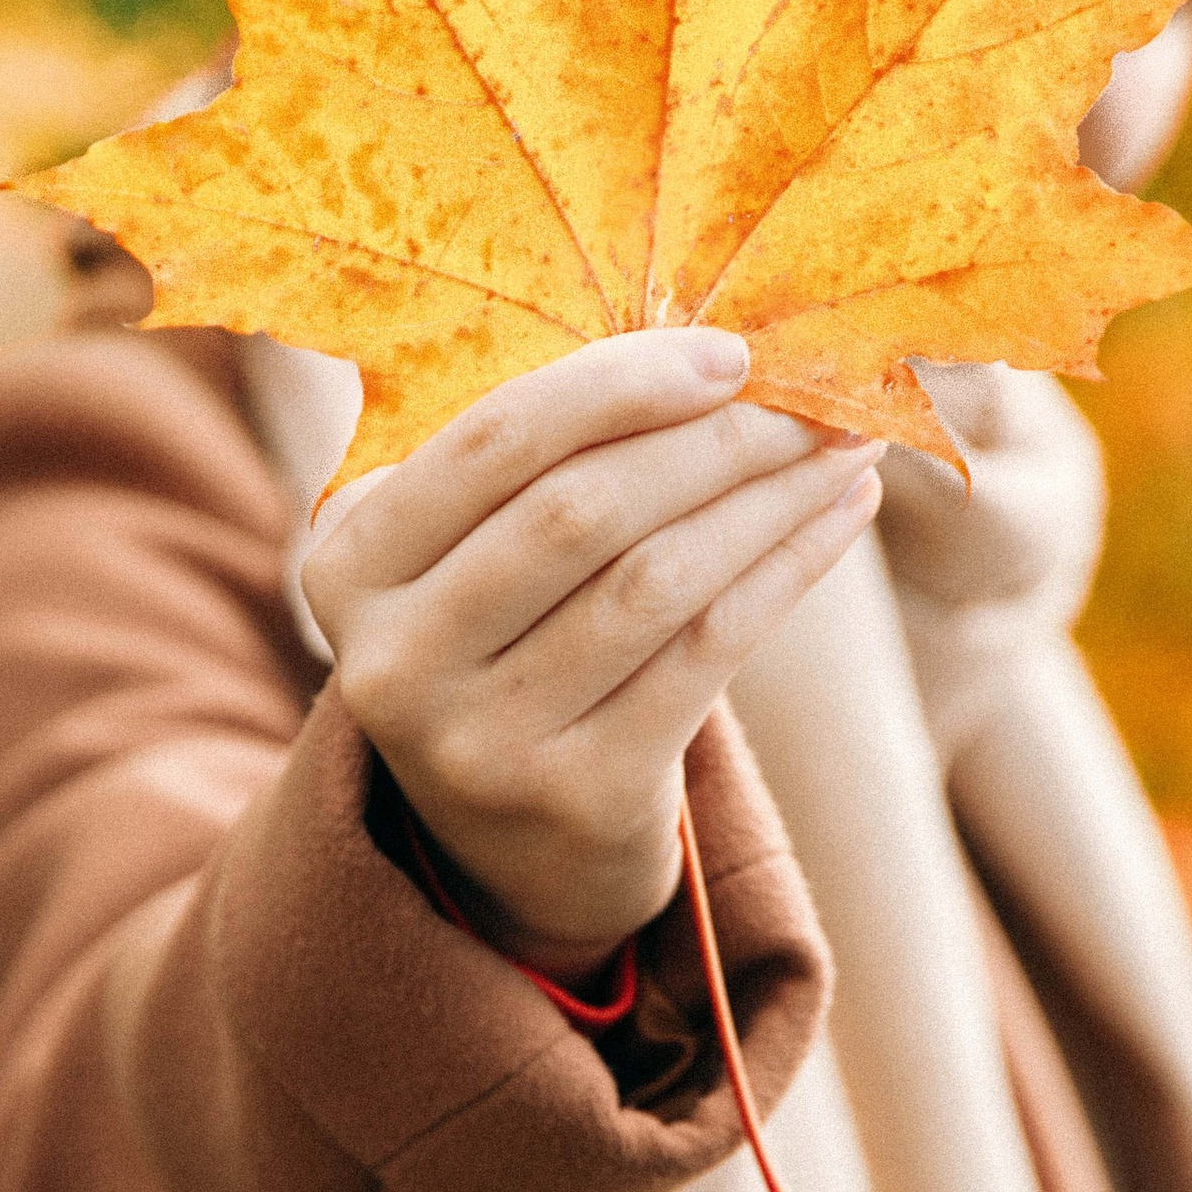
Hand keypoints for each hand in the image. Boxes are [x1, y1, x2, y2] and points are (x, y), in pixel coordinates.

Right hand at [302, 332, 881, 968]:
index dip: (619, 386)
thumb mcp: (463, 554)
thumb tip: (707, 348)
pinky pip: (708, 652)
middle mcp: (395, 663)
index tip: (729, 353)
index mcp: (348, 567)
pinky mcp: (577, 797)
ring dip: (769, 499)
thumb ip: (532, 459)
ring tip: (843, 448)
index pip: (493, 444)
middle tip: (812, 398)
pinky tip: (839, 518)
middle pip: (581, 512)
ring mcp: (482, 742)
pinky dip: (788, 570)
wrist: (513, 844)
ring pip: (657, 581)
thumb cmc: (506, 643)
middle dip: (714, 441)